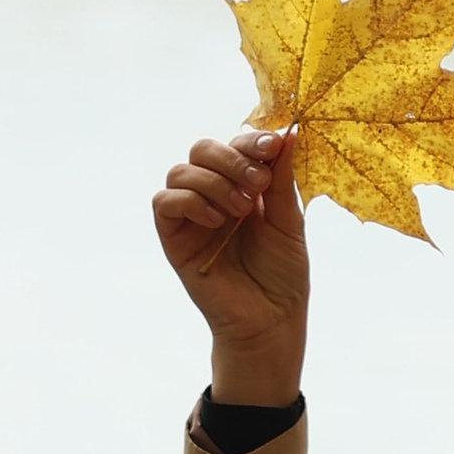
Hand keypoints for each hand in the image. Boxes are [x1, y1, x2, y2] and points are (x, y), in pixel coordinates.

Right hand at [153, 129, 309, 407]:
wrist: (269, 319)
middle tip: (257, 182)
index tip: (273, 145)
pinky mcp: (173, 238)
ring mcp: (191, 215)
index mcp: (244, 185)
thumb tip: (288, 133)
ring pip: (181, 171)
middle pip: (202, 148)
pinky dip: (190, 201)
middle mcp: (214, 194)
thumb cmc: (282, 273)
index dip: (250, 139)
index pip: (236, 145)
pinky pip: (164, 202)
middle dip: (230, 158)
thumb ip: (281, 180)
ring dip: (213, 181)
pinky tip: (217, 220)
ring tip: (241, 209)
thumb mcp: (288, 221)